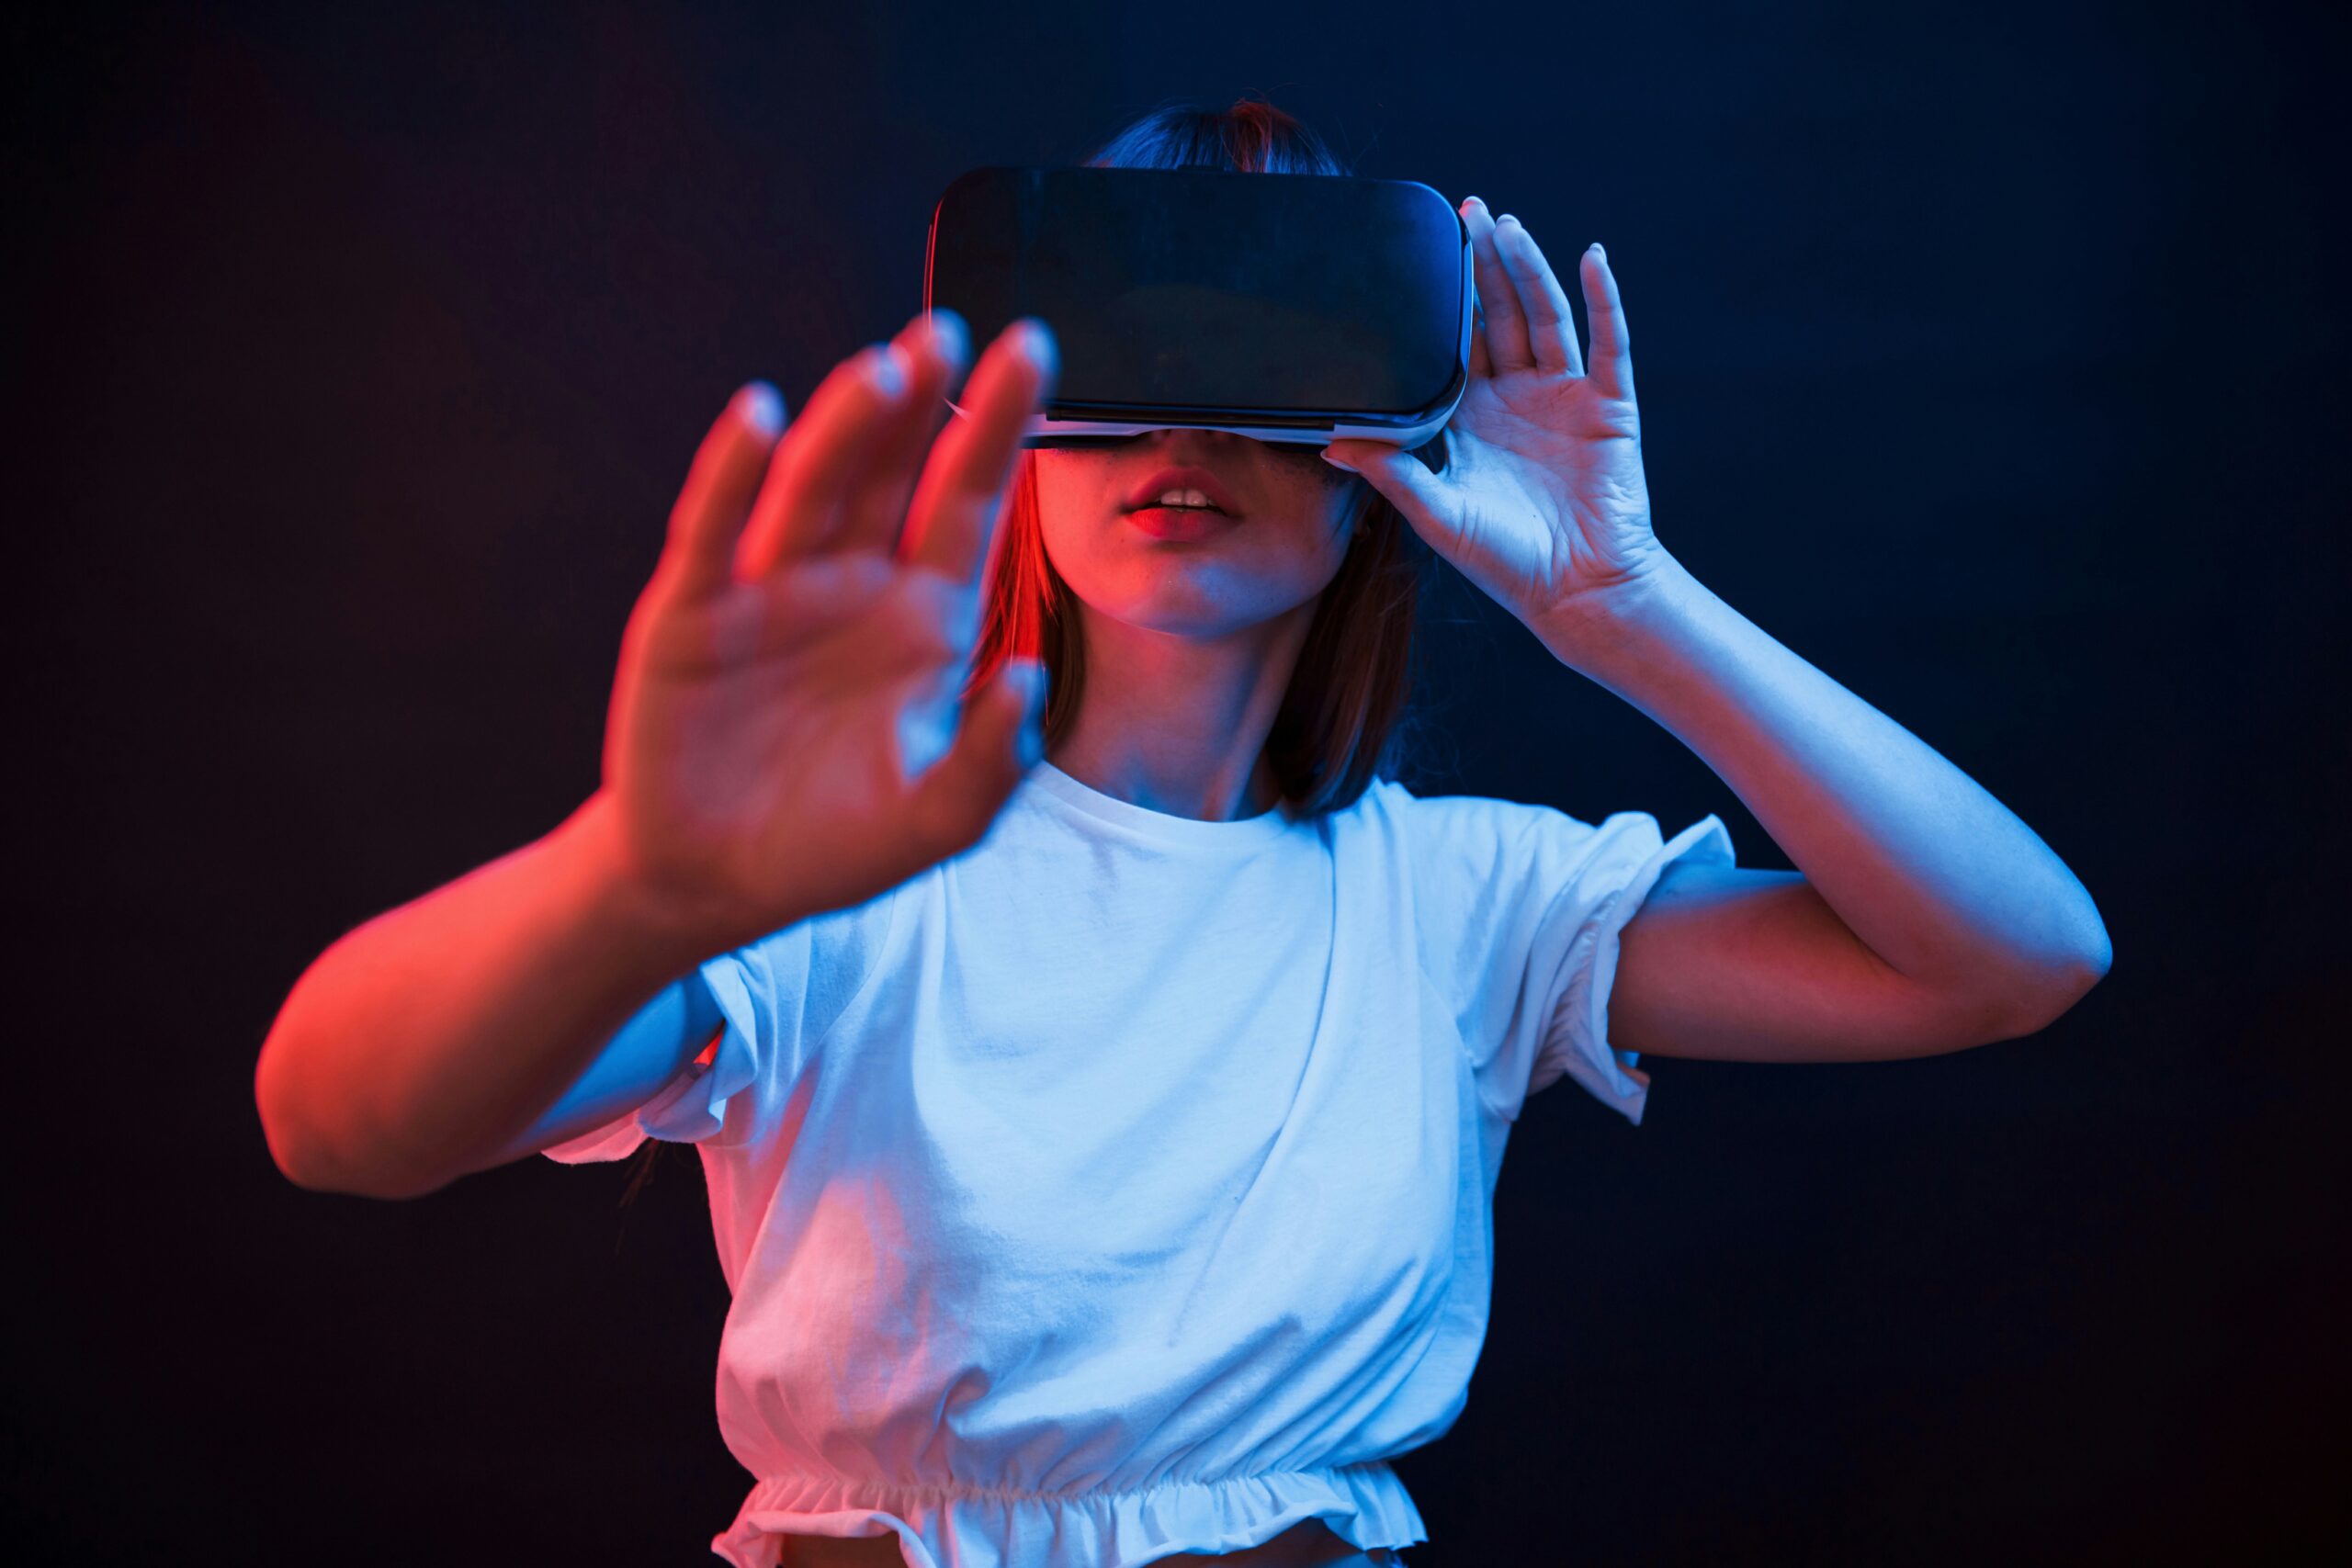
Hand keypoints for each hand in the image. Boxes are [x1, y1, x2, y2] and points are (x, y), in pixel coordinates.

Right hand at [598, 310, 1057, 949]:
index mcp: (921, 618)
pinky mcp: (690, 613)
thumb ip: (993, 761)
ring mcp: (768, 591)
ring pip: (813, 486)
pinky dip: (733, 472)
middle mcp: (850, 584)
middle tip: (947, 329)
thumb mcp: (936, 822)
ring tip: (883, 367)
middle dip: (920, 401)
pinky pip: (715, 531)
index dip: (996, 427)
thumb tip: (1028, 678)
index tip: (1031, 348)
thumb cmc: (834, 845)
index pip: (967, 500)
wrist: (714, 884)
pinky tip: (761, 415)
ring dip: (846, 427)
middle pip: (891, 471)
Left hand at [1321, 196, 1671, 635]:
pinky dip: (1603, 298)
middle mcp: (1515, 398)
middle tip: (1462, 212)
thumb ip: (1390, 472)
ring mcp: (1563, 396)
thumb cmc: (1505, 561)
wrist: (1578, 590)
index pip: (1449, 345)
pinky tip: (1591, 257)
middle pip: (1497, 315)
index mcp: (1470, 420)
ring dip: (1528, 268)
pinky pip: (1607, 341)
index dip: (1437, 303)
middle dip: (1480, 264)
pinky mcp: (1607, 404)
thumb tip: (1331, 442)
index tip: (1416, 253)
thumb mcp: (1435, 513)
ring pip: (1544, 315)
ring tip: (1506, 224)